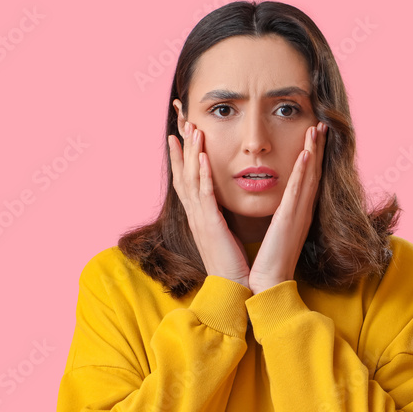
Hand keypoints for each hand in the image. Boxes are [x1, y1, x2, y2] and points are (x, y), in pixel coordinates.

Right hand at [168, 120, 250, 289]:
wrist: (233, 288)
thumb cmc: (232, 265)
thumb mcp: (223, 236)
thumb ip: (220, 220)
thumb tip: (221, 209)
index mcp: (200, 217)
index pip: (187, 181)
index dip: (181, 158)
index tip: (179, 137)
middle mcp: (195, 215)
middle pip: (183, 174)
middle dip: (181, 148)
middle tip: (181, 123)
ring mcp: (200, 219)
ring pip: (190, 179)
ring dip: (191, 153)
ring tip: (192, 130)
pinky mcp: (210, 225)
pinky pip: (204, 195)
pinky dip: (201, 175)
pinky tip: (201, 158)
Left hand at [248, 122, 327, 293]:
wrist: (264, 285)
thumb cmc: (265, 262)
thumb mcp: (274, 233)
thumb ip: (278, 217)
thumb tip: (276, 205)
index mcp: (295, 214)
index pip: (306, 179)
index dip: (312, 156)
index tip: (313, 135)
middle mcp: (301, 212)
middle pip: (312, 173)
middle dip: (317, 148)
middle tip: (320, 124)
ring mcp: (298, 216)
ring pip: (309, 177)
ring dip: (313, 152)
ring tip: (316, 129)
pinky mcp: (289, 222)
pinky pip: (298, 192)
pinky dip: (304, 172)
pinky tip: (306, 155)